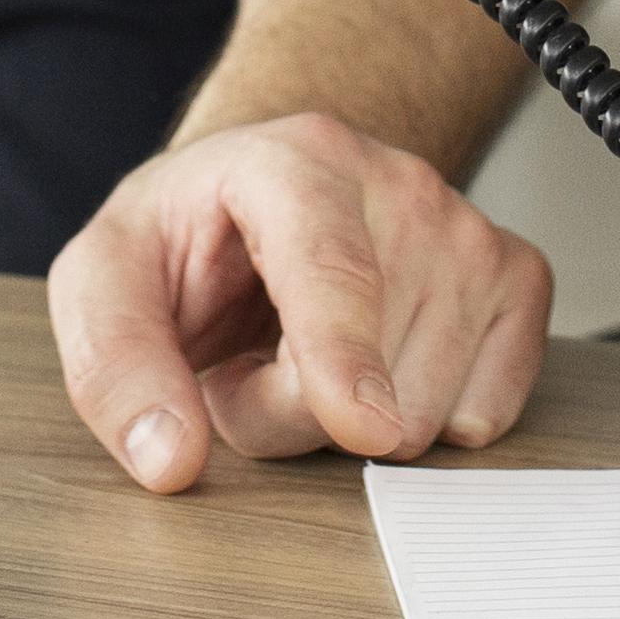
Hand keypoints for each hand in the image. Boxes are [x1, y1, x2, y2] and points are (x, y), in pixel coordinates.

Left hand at [47, 111, 553, 493]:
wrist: (268, 197)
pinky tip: (381, 365)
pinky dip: (427, 420)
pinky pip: (488, 410)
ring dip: (351, 421)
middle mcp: (395, 182)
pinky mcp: (515, 277)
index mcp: (291, 160)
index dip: (342, 354)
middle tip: (251, 362)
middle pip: (370, 372)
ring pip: (427, 409)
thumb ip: (115, 367)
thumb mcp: (105, 284)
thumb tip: (170, 458)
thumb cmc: (189, 238)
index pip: (330, 267)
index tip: (361, 425)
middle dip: (290, 412)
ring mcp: (465, 230)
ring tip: (305, 358)